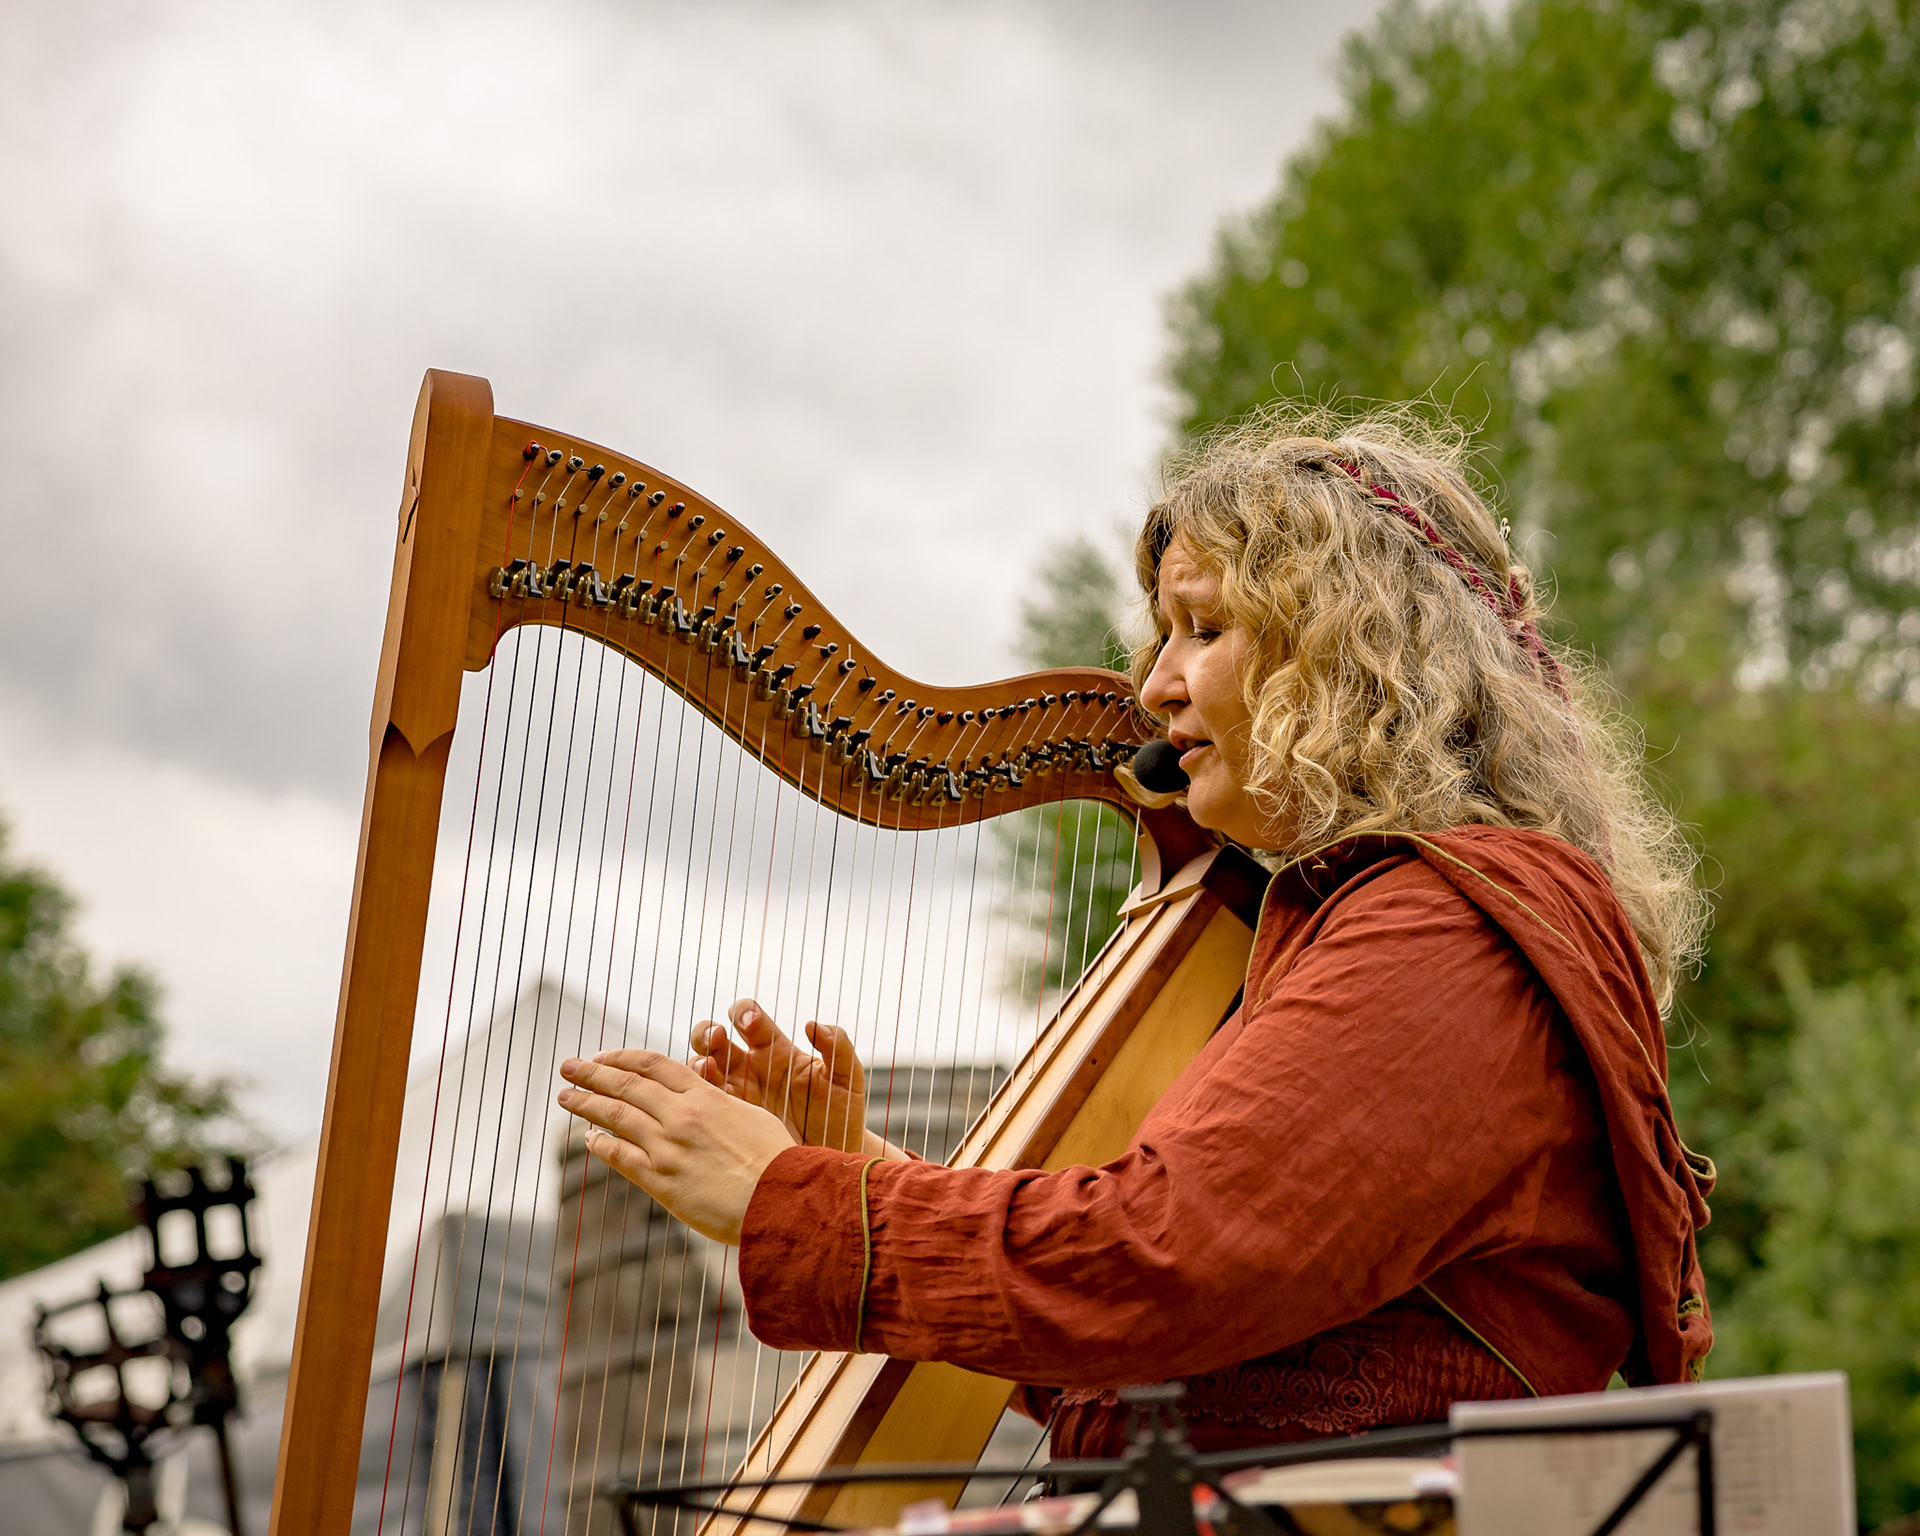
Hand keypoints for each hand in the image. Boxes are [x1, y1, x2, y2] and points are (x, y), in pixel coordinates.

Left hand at [556, 1050, 795, 1245]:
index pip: (653, 1065)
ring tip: (565, 1096)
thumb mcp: (752, 1115)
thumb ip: (721, 1102)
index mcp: (705, 1094)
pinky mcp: (661, 1181)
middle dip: (592, 1073)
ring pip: (616, 1116)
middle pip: (626, 1084)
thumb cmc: (777, 1160)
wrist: (782, 1201)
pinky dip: (599, 1145)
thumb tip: (705, 1093)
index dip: (622, 1057)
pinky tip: (587, 1139)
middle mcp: (681, 1115)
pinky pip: (620, 1157)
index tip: (603, 1056)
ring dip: (586, 1104)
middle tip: (569, 1066)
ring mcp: (668, 1148)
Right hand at [691, 999, 870, 1154]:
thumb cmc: (841, 1113)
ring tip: (708, 1068)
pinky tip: (713, 1101)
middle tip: (716, 1038)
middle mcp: (750, 1067)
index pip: (749, 1018)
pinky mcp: (729, 1122)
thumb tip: (814, 1025)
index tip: (750, 1023)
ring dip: (698, 1063)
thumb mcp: (847, 1078)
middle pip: (714, 1038)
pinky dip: (700, 1099)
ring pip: (701, 1070)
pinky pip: (704, 1106)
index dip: (744, 1013)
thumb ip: (839, 1047)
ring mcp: (736, 1094)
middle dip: (707, 1032)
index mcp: (776, 1049)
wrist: (833, 1158)